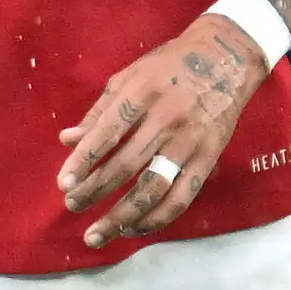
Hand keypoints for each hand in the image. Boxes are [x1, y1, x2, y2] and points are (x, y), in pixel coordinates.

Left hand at [56, 15, 267, 249]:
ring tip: (97, 233)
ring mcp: (189, 141)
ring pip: (153, 189)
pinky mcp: (209, 157)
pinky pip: (182, 197)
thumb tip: (66, 140)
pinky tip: (133, 228)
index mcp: (141, 92)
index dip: (83, 162)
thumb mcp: (129, 76)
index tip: (63, 185)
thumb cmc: (169, 65)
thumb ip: (99, 111)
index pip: (107, 133)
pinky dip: (156, 219)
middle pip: (125, 166)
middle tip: (72, 206)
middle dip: (94, 191)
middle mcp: (166, 118)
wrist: (227, 57)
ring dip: (122, 216)